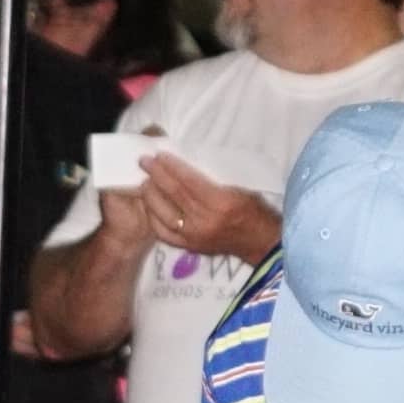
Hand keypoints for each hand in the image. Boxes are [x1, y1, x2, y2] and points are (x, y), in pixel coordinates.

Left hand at [132, 154, 276, 263]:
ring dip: (151, 196)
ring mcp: (195, 236)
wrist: (260, 242)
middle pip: (173, 195)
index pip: (188, 181)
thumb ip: (210, 178)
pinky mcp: (190, 247)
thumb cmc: (252, 209)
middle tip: (144, 162)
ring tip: (144, 182)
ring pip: (164, 214)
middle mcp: (204, 220)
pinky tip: (150, 206)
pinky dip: (154, 218)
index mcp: (220, 202)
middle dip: (156, 176)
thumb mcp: (237, 187)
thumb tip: (183, 164)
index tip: (158, 155)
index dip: (171, 167)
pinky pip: (164, 233)